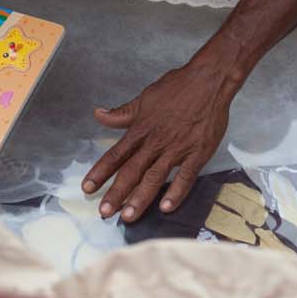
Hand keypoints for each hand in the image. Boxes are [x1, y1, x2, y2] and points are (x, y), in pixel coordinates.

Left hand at [81, 60, 233, 221]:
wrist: (209, 81)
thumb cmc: (177, 87)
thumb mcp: (145, 98)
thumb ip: (122, 113)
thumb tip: (98, 114)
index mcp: (141, 129)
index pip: (116, 155)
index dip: (100, 172)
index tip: (87, 188)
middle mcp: (156, 142)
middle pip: (132, 171)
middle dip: (116, 193)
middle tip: (104, 212)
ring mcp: (177, 148)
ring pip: (155, 177)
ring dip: (140, 198)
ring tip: (128, 216)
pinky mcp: (198, 152)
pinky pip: (186, 176)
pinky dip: (177, 192)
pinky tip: (167, 207)